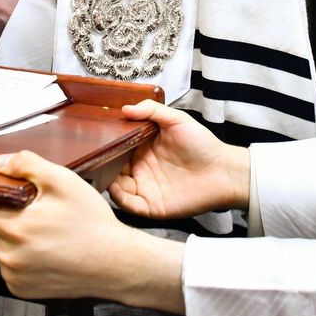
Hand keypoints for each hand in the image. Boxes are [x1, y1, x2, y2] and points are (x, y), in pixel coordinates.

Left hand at [0, 151, 184, 311]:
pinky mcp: (20, 288)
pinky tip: (46, 248)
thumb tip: (1, 163)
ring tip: (48, 231)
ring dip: (15, 233)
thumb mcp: (64, 182)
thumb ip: (28, 165)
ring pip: (2, 243)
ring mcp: (14, 273)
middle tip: (35, 210)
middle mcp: (9, 253)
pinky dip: (22, 253)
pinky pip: (11, 263)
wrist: (116, 265)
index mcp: (15, 225)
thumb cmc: (93, 225)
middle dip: (6, 212)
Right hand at [108, 100, 249, 217]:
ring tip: (98, 172)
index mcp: (143, 148)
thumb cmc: (202, 144)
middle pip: (112, 167)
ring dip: (105, 181)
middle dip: (100, 163)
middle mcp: (140, 168)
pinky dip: (119, 198)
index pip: (117, 147)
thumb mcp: (178, 120)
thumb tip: (125, 109)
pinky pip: (129, 205)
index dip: (106, 144)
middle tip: (91, 156)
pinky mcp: (152, 206)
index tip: (94, 137)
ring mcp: (145, 188)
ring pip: (116, 187)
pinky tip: (115, 188)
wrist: (223, 171)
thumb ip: (152, 110)